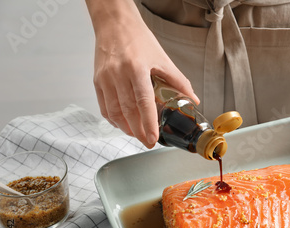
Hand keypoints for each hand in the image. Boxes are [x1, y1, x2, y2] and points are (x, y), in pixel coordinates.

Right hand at [88, 0, 198, 147]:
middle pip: (128, 111)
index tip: (153, 138)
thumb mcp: (162, 58)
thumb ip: (178, 81)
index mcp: (137, 68)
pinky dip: (113, 119)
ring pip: (114, 111)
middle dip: (138, 131)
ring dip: (126, 127)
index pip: (143, 102)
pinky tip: (123, 124)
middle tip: (148, 141)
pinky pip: (104, 106)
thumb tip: (192, 99)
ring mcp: (105, 78)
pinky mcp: (97, 80)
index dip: (148, 123)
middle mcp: (118, 74)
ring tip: (137, 135)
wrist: (115, 24)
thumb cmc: (138, 39)